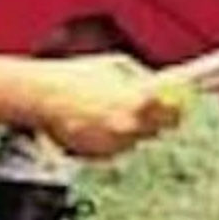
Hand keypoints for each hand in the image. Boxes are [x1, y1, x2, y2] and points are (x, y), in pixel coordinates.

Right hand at [34, 54, 183, 159]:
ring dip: (126, 128)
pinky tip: (91, 122)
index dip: (176, 110)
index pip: (173, 114)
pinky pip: (114, 147)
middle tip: (138, 107)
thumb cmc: (75, 75)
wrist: (41, 95)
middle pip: (156, 131)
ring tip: (101, 109)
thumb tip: (164, 83)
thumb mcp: (113, 63)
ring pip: (134, 139)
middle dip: (151, 120)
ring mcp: (115, 144)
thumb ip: (142, 75)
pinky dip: (108, 138)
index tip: (177, 105)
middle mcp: (129, 126)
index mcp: (136, 101)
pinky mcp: (101, 155)